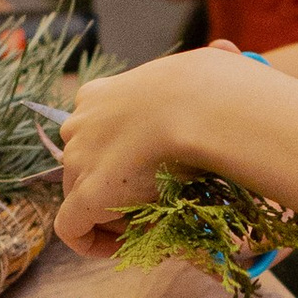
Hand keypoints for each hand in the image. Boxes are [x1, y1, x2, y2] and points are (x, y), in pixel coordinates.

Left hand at [55, 52, 246, 253]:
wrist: (198, 106)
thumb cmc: (209, 89)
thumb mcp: (203, 71)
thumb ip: (211, 66)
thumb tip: (226, 50)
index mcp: (98, 95)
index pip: (95, 132)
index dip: (119, 157)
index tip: (147, 173)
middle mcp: (78, 125)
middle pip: (87, 167)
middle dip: (115, 188)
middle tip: (153, 203)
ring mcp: (78, 159)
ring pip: (82, 196)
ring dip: (112, 213)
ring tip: (152, 221)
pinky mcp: (84, 195)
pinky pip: (71, 228)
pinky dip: (91, 242)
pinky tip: (120, 248)